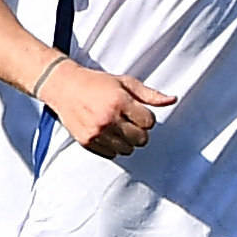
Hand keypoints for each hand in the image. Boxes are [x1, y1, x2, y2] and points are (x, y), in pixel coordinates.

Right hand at [46, 63, 173, 157]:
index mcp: (119, 101)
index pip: (149, 122)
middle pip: (141, 139)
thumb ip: (150, 95)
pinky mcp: (86, 142)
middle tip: (129, 121)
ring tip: (118, 127)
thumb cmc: (97, 83)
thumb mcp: (125, 82)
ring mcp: (96, 132)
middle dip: (140, 131)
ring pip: (128, 149)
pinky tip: (107, 133)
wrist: (64, 87)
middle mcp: (107, 118)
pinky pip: (112, 154)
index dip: (146, 117)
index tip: (137, 112)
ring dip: (127, 141)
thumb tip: (173, 100)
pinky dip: (114, 147)